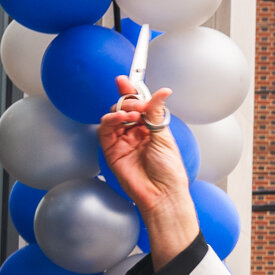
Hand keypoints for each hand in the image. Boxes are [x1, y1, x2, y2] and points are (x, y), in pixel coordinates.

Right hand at [98, 75, 199, 266]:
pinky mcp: (111, 151)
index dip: (133, 92)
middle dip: (126, 99)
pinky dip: (111, 120)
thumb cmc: (169, 171)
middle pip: (125, 108)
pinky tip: (121, 118)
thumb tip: (161, 92)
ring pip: (113, 117)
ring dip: (120, 110)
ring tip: (131, 113)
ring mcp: (122, 141)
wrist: (162, 194)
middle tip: (132, 97)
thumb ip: (156, 114)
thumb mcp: (164, 137)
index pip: (139, 105)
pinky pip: (105, 130)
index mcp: (151, 128)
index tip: (127, 80)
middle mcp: (135, 133)